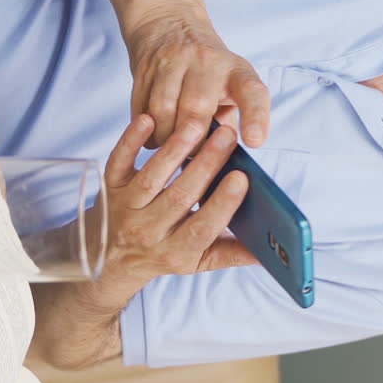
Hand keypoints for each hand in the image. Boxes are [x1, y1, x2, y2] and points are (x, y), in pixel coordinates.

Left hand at [100, 114, 257, 289]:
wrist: (110, 258)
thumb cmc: (164, 253)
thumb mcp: (198, 261)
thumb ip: (233, 253)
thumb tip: (272, 251)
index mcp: (177, 251)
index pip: (203, 229)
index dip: (222, 204)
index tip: (242, 178)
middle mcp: (149, 232)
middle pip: (179, 197)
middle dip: (206, 165)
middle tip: (227, 136)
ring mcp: (127, 209)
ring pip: (152, 177)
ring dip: (175, 149)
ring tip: (198, 124)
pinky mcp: (110, 187)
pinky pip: (118, 162)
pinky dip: (130, 141)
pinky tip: (147, 120)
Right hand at [125, 6, 269, 148]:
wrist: (168, 21)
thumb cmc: (207, 67)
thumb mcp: (229, 83)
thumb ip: (228, 117)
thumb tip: (220, 161)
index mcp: (235, 70)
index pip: (252, 91)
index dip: (255, 117)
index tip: (254, 142)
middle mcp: (206, 62)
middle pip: (197, 107)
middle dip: (193, 141)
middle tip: (192, 157)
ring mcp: (172, 61)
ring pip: (163, 110)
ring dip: (165, 138)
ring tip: (170, 148)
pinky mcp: (144, 68)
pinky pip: (141, 109)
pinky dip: (147, 130)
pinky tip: (154, 134)